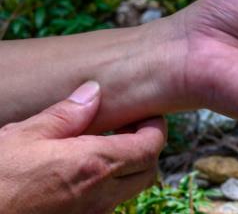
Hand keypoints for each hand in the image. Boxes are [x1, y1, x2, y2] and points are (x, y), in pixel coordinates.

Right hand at [0, 81, 165, 213]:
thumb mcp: (24, 136)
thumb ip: (66, 114)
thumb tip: (94, 92)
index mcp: (94, 165)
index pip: (151, 147)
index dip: (156, 128)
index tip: (147, 115)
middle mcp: (99, 196)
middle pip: (148, 171)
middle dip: (146, 148)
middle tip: (126, 129)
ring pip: (128, 191)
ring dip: (126, 169)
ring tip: (101, 149)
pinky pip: (106, 206)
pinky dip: (105, 188)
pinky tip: (81, 174)